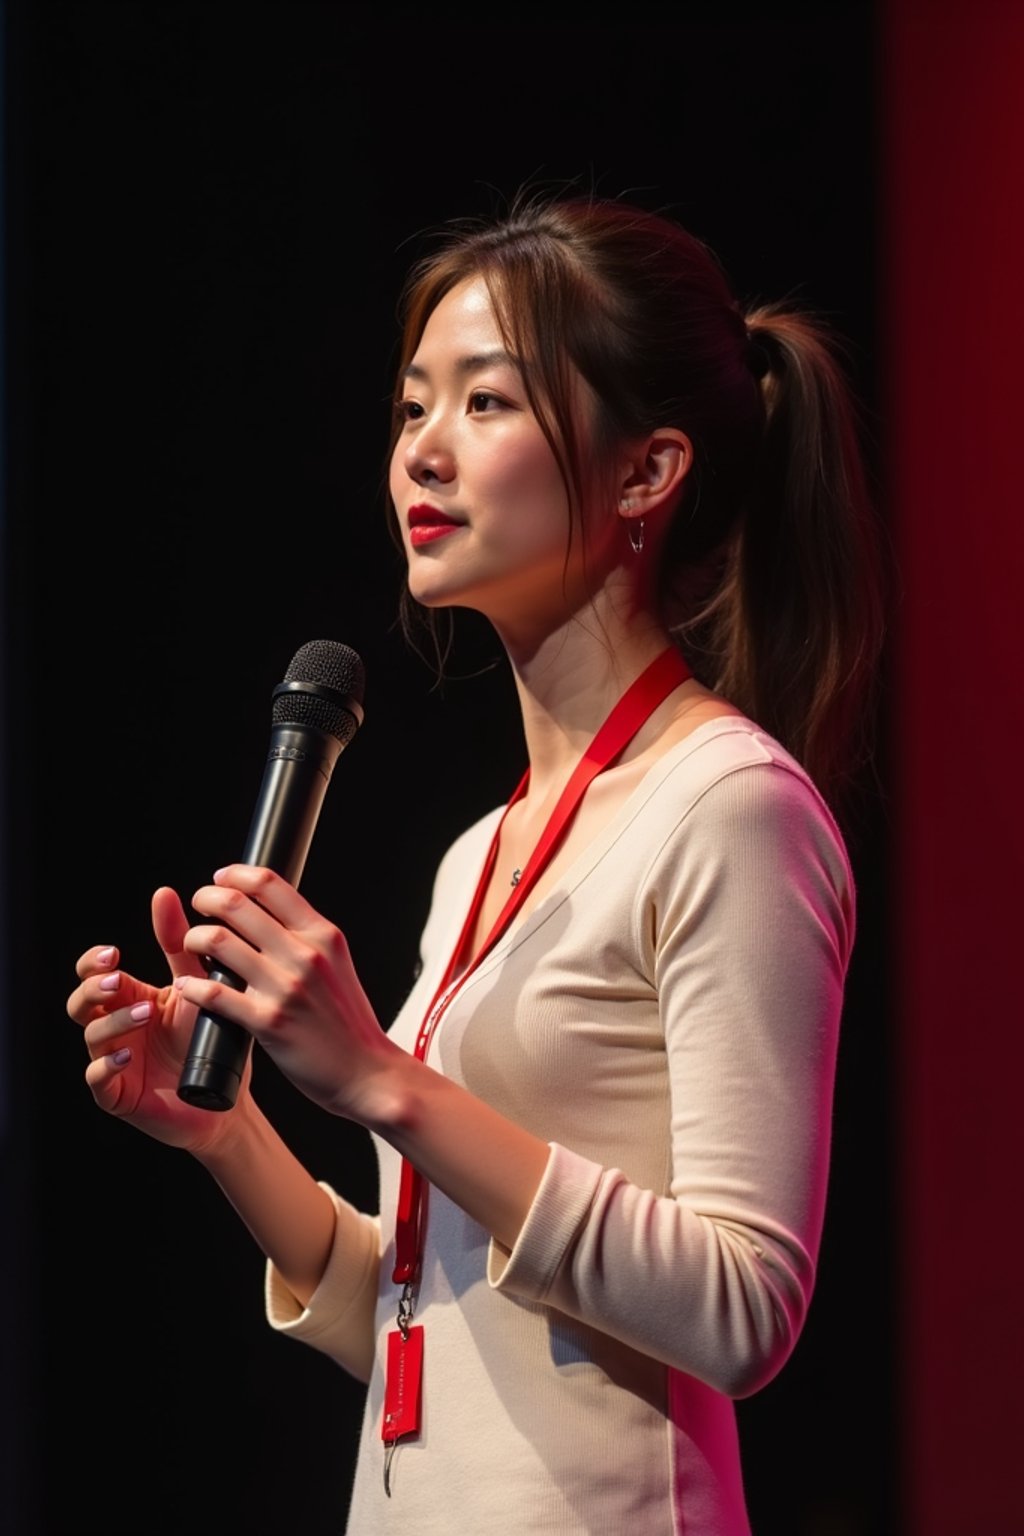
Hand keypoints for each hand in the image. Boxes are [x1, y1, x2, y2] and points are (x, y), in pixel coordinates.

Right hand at [67, 885, 254, 1155]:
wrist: (227, 1095)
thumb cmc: (209, 1039)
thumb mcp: (197, 985)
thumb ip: (179, 944)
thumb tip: (164, 894)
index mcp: (130, 998)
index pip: (94, 972)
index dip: (94, 961)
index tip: (113, 952)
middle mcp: (116, 1027)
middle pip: (81, 1001)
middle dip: (94, 987)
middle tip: (117, 977)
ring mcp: (112, 1060)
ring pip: (90, 1035)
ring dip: (113, 1021)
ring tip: (144, 1013)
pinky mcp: (116, 1093)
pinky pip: (96, 1077)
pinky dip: (106, 1065)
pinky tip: (124, 1056)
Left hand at [173, 864, 402, 1124]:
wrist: (367, 1072)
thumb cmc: (348, 1022)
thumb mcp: (337, 964)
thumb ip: (306, 939)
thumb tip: (268, 914)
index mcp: (323, 935)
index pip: (270, 884)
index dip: (235, 874)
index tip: (219, 878)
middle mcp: (305, 954)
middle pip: (237, 905)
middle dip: (206, 898)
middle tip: (198, 905)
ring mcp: (286, 988)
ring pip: (219, 942)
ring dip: (193, 938)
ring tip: (189, 944)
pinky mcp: (268, 1022)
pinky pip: (214, 993)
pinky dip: (191, 986)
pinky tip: (185, 986)